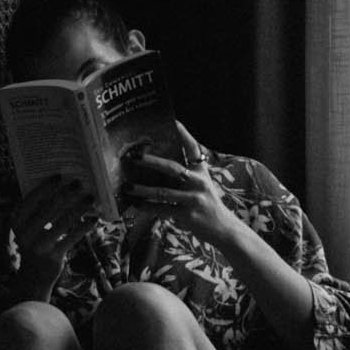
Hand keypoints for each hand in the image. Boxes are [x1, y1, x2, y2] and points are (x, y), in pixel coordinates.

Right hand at [12, 171, 99, 296]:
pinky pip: (71, 237)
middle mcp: (25, 233)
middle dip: (66, 193)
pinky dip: (84, 227)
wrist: (33, 276)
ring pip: (63, 221)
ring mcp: (38, 246)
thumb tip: (64, 187)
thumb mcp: (31, 227)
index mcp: (17, 222)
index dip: (46, 186)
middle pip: (50, 208)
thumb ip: (41, 210)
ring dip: (79, 207)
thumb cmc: (36, 242)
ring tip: (90, 198)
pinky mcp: (52, 256)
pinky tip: (93, 219)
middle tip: (79, 183)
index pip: (31, 199)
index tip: (59, 176)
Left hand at [118, 122, 235, 249]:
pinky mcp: (187, 215)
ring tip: (127, 187)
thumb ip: (185, 175)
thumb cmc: (206, 204)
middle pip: (172, 168)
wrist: (223, 228)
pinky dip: (147, 208)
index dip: (183, 134)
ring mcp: (193, 199)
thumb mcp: (201, 185)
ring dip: (142, 190)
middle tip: (133, 157)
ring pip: (162, 191)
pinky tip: (135, 205)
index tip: (173, 121)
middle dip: (150, 162)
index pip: (193, 148)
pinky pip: (162, 210)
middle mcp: (199, 182)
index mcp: (202, 171)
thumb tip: (156, 166)